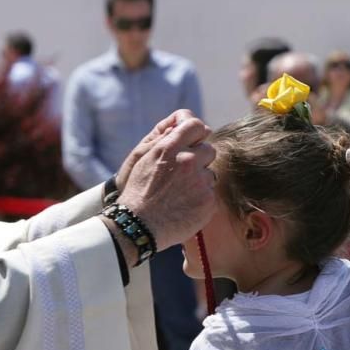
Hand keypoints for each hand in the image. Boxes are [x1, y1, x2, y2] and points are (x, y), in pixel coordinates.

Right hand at [115, 112, 216, 251]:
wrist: (139, 225)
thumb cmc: (138, 192)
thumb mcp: (144, 158)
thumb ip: (165, 140)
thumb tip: (181, 124)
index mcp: (169, 148)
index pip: (196, 125)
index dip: (197, 133)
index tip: (194, 142)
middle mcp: (187, 161)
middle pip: (209, 149)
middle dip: (200, 158)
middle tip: (185, 173)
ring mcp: (200, 182)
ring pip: (210, 173)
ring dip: (200, 181)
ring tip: (181, 194)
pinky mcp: (208, 201)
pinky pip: (211, 194)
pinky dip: (201, 199)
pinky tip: (185, 206)